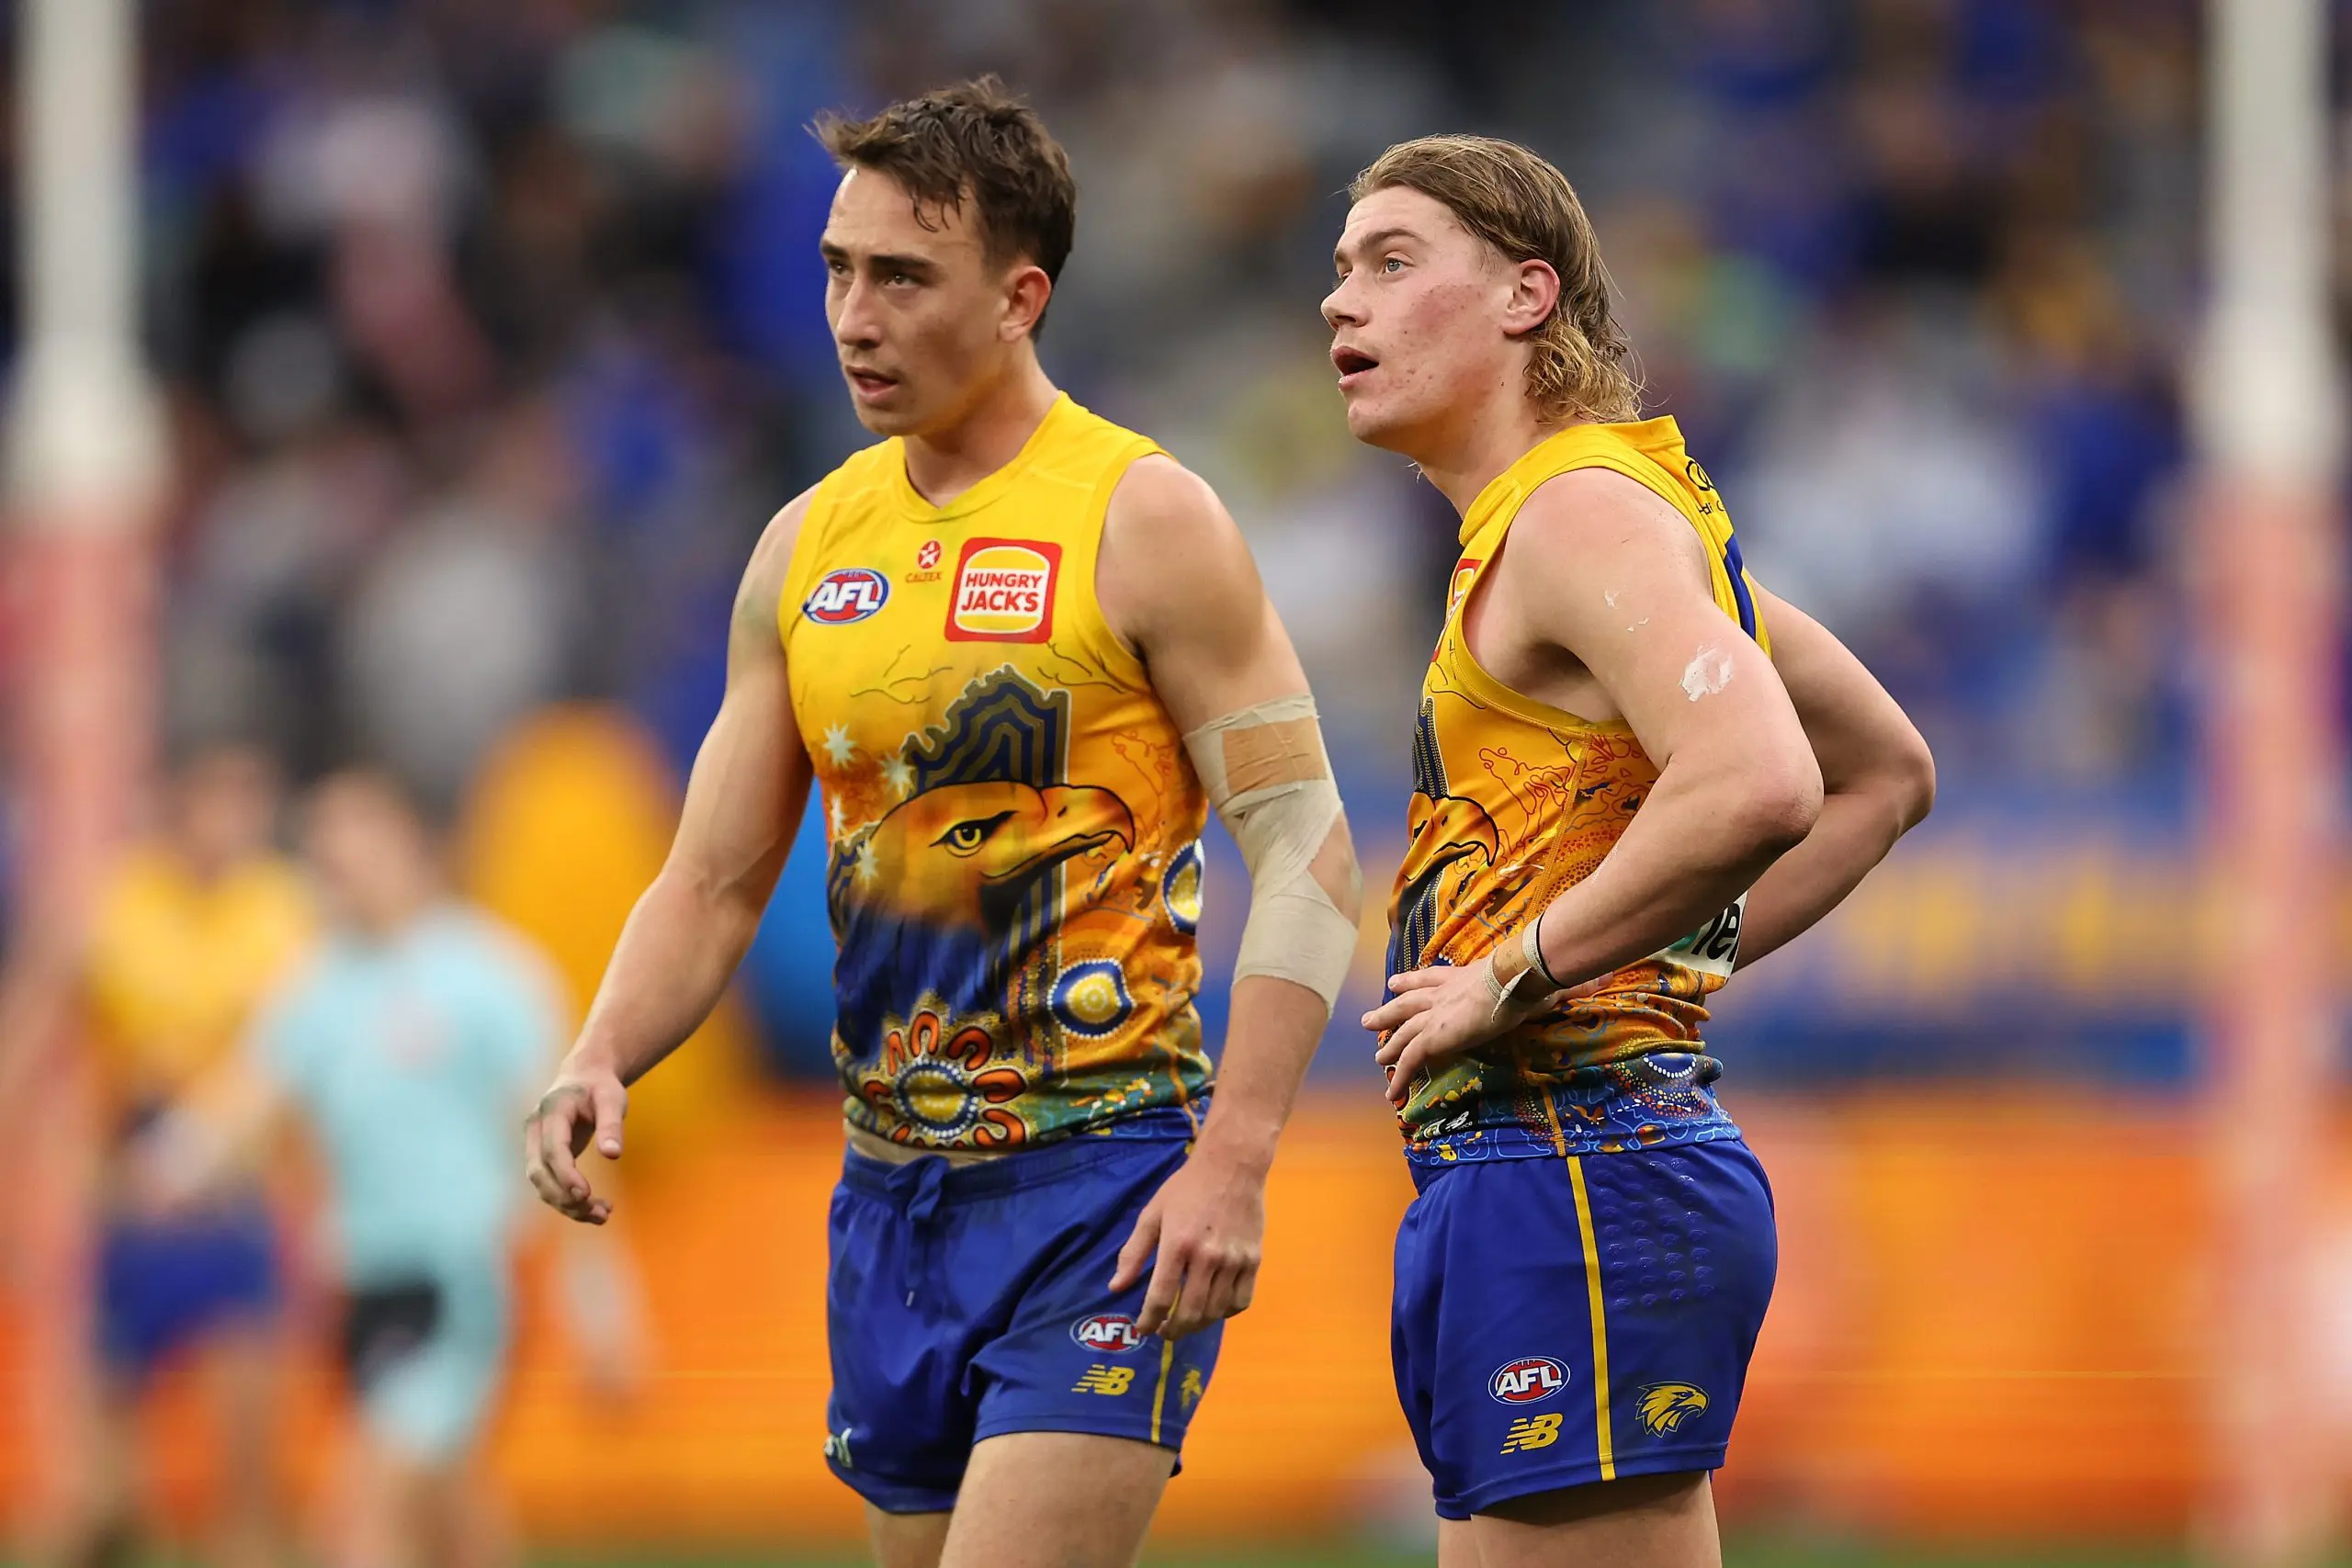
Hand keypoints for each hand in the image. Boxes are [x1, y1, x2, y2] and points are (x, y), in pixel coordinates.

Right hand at [524, 1063, 626, 1224]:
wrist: (584, 1077)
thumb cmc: (600, 1087)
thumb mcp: (613, 1099)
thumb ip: (612, 1125)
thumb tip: (612, 1154)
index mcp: (552, 1111)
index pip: (552, 1149)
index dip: (565, 1174)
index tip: (585, 1194)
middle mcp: (536, 1129)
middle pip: (539, 1172)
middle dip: (565, 1197)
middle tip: (599, 1213)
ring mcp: (534, 1144)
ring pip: (541, 1184)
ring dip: (567, 1205)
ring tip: (603, 1215)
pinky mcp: (542, 1157)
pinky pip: (548, 1184)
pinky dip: (568, 1200)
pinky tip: (594, 1209)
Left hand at [1109, 1144, 1267, 1339]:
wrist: (1232, 1165)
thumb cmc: (1186, 1188)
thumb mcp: (1152, 1214)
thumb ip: (1133, 1252)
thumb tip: (1116, 1287)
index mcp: (1177, 1245)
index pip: (1160, 1298)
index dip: (1148, 1321)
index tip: (1142, 1329)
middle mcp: (1206, 1257)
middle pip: (1189, 1312)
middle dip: (1173, 1330)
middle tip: (1164, 1331)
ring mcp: (1234, 1260)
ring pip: (1215, 1311)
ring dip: (1198, 1325)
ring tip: (1186, 1322)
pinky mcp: (1254, 1260)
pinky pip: (1241, 1301)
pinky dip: (1226, 1313)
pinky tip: (1214, 1308)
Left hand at [1363, 959, 1596, 1106]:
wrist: (1514, 975)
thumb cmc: (1530, 973)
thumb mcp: (1543, 976)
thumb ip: (1568, 979)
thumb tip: (1606, 975)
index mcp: (1463, 976)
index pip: (1431, 977)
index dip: (1412, 981)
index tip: (1396, 983)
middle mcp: (1443, 993)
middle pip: (1407, 1003)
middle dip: (1389, 1012)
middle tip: (1371, 1019)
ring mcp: (1435, 1014)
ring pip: (1402, 1033)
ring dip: (1388, 1046)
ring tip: (1377, 1058)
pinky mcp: (1435, 1036)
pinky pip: (1409, 1061)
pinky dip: (1399, 1077)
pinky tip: (1391, 1093)